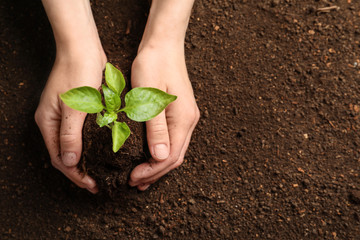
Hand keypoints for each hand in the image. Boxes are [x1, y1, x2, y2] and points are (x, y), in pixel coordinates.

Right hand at [35, 53, 105, 193]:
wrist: (83, 47)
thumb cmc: (78, 72)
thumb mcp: (75, 106)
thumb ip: (71, 134)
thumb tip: (69, 162)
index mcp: (48, 123)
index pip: (60, 159)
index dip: (75, 175)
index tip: (92, 185)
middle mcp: (54, 122)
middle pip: (65, 155)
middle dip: (80, 171)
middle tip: (98, 184)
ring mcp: (65, 116)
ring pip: (73, 146)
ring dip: (85, 161)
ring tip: (100, 173)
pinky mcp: (77, 110)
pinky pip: (81, 135)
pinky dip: (90, 147)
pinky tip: (102, 152)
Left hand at [128, 44, 199, 190]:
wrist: (163, 44)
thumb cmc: (153, 65)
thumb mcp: (149, 96)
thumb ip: (156, 128)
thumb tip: (159, 157)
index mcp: (183, 119)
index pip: (170, 156)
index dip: (151, 171)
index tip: (132, 178)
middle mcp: (189, 121)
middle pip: (175, 157)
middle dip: (154, 172)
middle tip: (133, 182)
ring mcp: (186, 117)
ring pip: (175, 150)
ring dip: (157, 165)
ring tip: (140, 177)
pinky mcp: (180, 112)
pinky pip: (173, 140)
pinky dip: (160, 152)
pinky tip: (149, 156)